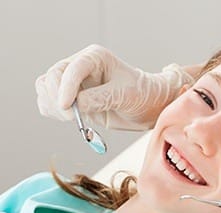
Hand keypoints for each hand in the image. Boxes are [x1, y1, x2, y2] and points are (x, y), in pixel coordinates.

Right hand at [35, 44, 193, 129]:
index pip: (72, 69)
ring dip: (53, 106)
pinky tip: (69, 118)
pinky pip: (48, 101)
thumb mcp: (125, 95)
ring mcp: (73, 82)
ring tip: (73, 118)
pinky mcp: (71, 97)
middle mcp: (80, 66)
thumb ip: (100, 98)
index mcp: (95, 58)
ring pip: (45, 88)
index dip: (66, 88)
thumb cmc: (141, 94)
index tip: (67, 107)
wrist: (147, 106)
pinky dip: (52, 112)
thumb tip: (76, 105)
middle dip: (58, 98)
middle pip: (52, 77)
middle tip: (72, 118)